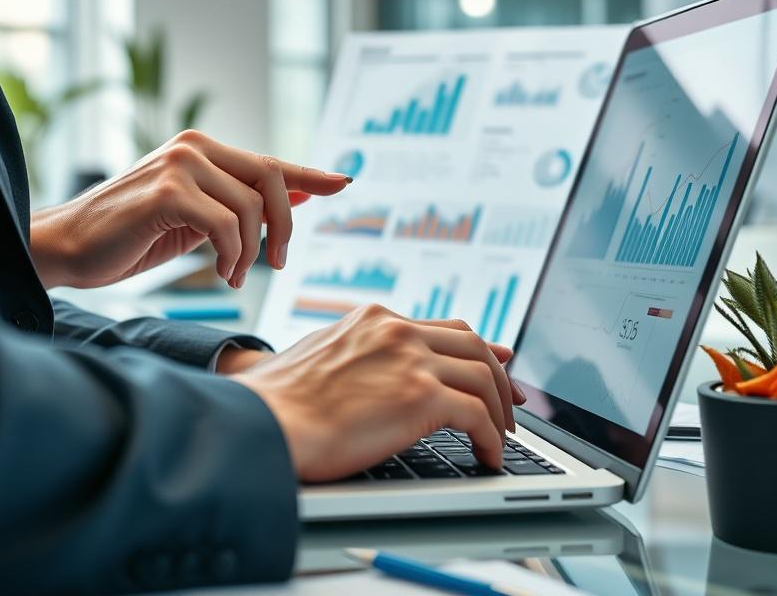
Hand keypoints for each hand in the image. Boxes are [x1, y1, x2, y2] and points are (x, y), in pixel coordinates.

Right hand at [30, 130, 350, 288]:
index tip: (343, 182)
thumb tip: (295, 197)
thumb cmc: (129, 237)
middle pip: (271, 178)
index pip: (268, 161)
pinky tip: (220, 272)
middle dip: (285, 226)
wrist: (68, 248)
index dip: (310, 175)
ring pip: (251, 208)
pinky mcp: (167, 192)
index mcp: (200, 149)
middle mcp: (193, 147)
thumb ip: (238, 204)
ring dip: (252, 252)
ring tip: (233, 274)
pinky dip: (232, 256)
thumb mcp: (196, 220)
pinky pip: (227, 226)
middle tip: (280, 263)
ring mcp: (180, 165)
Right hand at [233, 305, 526, 482]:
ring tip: (500, 437)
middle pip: (472, 345)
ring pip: (482, 377)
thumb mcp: (319, 357)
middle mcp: (396, 330)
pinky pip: (477, 415)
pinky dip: (490, 437)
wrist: (264, 422)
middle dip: (498, 376)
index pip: (443, 327)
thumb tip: (372, 376)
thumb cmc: (278, 403)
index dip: (477, 348)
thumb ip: (355, 356)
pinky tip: (487, 456)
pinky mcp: (420, 396)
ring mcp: (410, 359)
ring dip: (498, 411)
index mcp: (374, 319)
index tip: (496, 362)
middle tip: (512, 403)